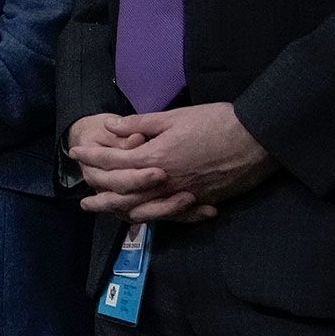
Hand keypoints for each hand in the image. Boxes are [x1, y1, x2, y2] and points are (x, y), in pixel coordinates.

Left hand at [78, 102, 269, 222]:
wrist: (259, 139)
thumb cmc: (217, 122)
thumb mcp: (175, 117)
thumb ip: (141, 124)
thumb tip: (111, 126)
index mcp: (155, 157)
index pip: (113, 161)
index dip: (92, 157)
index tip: (75, 153)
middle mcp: (164, 181)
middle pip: (123, 194)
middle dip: (100, 196)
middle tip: (83, 202)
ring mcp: (183, 194)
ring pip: (145, 210)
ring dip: (123, 212)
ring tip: (110, 215)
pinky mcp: (201, 202)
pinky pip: (172, 216)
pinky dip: (155, 218)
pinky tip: (147, 217)